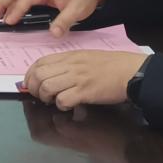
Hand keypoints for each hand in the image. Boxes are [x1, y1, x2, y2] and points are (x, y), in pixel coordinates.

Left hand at [23, 49, 146, 108]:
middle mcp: (71, 65)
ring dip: (46, 98)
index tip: (30, 84)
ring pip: (47, 87)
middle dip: (34, 88)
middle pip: (39, 75)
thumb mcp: (87, 57)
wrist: (132, 71)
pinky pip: (63, 99)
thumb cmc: (112, 65)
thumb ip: (69, 64)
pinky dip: (61, 105)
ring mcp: (78, 78)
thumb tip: (52, 74)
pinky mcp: (85, 92)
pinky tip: (68, 106)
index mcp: (70, 56)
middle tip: (41, 96)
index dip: (30, 75)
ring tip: (53, 101)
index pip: (40, 62)